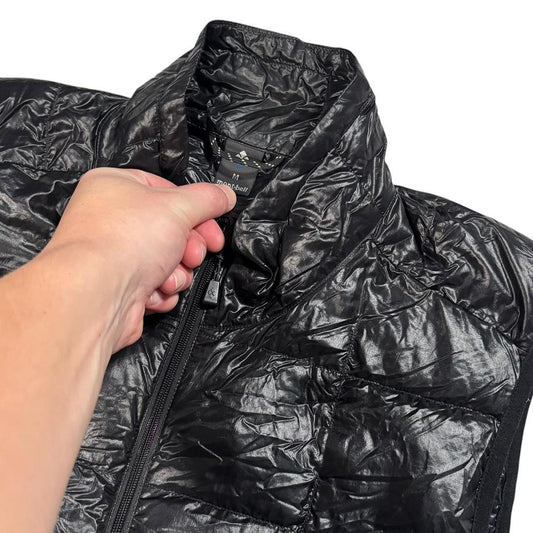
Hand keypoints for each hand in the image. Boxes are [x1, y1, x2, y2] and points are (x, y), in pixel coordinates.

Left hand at [41, 167, 235, 352]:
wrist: (96, 295)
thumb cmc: (122, 243)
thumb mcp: (178, 208)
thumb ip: (208, 199)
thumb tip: (224, 194)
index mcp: (116, 186)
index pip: (168, 192)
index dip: (196, 210)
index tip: (214, 224)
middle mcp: (111, 219)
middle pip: (171, 229)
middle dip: (189, 246)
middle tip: (193, 253)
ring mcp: (115, 254)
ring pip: (168, 260)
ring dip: (177, 271)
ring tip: (167, 274)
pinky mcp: (121, 285)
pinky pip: (157, 284)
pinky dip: (163, 289)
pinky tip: (154, 289)